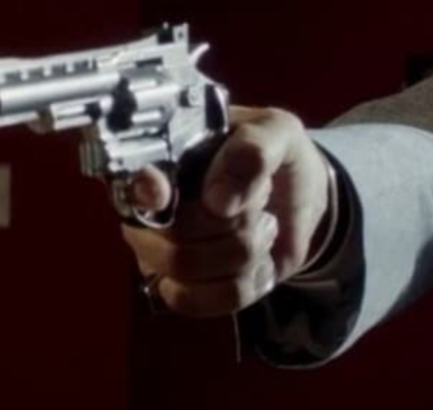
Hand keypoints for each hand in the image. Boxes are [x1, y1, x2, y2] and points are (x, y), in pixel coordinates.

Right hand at [120, 105, 333, 316]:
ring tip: (261, 226)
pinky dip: (248, 283)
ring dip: (245, 252)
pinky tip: (259, 261)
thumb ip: (252, 150)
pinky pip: (209, 301)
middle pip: (172, 242)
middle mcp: (152, 213)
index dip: (144, 192)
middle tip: (258, 201)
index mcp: (164, 162)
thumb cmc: (275, 155)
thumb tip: (218, 201)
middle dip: (234, 226)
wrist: (300, 196)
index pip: (132, 184)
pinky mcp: (191, 289)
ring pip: (189, 274)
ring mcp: (164, 255)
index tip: (162, 192)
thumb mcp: (277, 132)